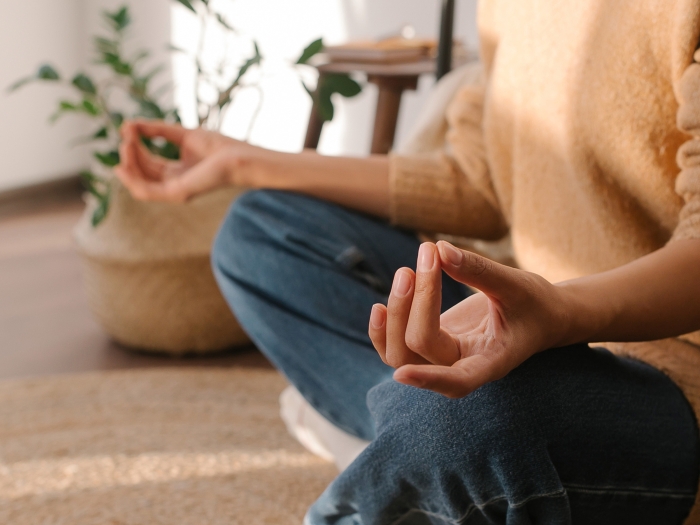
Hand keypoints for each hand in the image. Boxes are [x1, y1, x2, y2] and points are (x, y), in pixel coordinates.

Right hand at [115, 120, 261, 201]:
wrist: (239, 157)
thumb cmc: (218, 147)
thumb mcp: (182, 134)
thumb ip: (157, 130)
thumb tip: (130, 124)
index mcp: (177, 173)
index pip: (148, 163)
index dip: (135, 147)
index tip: (128, 128)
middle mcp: (174, 184)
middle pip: (143, 172)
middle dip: (130, 154)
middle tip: (126, 136)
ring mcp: (175, 191)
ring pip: (140, 184)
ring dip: (128, 165)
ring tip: (125, 144)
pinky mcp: (177, 193)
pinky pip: (147, 192)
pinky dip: (132, 180)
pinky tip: (124, 166)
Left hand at [368, 241, 569, 397]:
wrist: (540, 315)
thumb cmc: (534, 304)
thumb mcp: (515, 284)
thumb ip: (478, 270)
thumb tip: (439, 249)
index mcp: (491, 362)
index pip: (458, 381)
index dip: (430, 379)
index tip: (401, 375)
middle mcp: (462, 366)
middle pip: (418, 350)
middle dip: (412, 304)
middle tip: (427, 256)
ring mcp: (442, 359)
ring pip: (399, 353)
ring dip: (394, 312)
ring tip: (406, 272)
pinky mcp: (429, 345)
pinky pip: (395, 346)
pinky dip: (383, 328)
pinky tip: (380, 305)